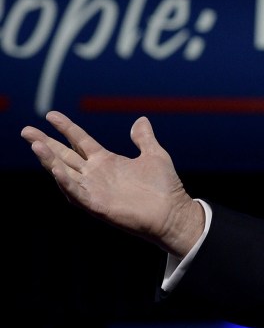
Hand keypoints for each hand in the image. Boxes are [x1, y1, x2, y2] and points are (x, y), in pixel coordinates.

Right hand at [20, 111, 204, 257]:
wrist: (173, 212)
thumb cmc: (164, 187)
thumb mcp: (154, 155)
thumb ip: (143, 139)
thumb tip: (141, 120)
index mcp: (106, 161)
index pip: (80, 141)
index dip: (66, 128)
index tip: (51, 115)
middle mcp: (96, 174)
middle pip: (65, 155)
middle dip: (45, 143)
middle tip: (26, 130)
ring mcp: (94, 189)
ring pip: (65, 172)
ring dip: (49, 160)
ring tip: (36, 145)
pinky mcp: (96, 204)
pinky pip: (76, 192)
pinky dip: (65, 181)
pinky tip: (55, 170)